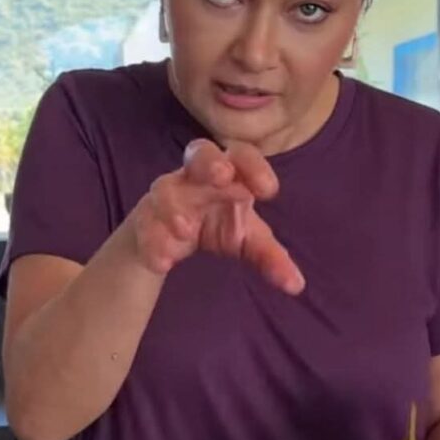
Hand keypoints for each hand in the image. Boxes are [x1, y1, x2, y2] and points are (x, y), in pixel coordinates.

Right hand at [128, 137, 304, 294]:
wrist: (171, 237)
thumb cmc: (218, 224)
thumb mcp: (248, 241)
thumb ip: (271, 259)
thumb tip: (296, 286)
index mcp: (229, 175)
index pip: (242, 156)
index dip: (255, 167)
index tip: (269, 190)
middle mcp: (196, 178)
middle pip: (198, 153)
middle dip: (208, 162)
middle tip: (222, 175)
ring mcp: (167, 196)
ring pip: (163, 190)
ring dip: (173, 207)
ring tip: (185, 231)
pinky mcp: (144, 219)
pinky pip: (143, 226)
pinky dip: (151, 242)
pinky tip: (162, 263)